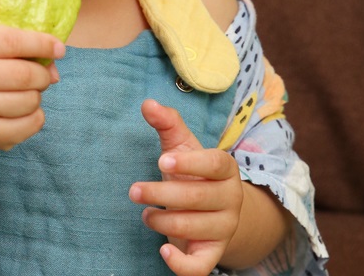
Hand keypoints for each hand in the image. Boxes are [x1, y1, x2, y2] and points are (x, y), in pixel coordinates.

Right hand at [0, 24, 64, 157]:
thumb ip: (22, 50)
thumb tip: (53, 70)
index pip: (10, 41)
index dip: (41, 44)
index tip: (59, 49)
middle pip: (24, 74)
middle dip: (42, 75)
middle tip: (42, 77)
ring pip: (30, 100)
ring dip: (37, 97)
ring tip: (23, 96)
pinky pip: (32, 123)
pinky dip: (36, 117)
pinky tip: (21, 114)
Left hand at [130, 99, 243, 275]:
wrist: (211, 210)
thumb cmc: (191, 172)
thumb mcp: (180, 146)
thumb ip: (167, 123)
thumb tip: (147, 103)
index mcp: (225, 169)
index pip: (215, 163)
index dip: (190, 163)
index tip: (161, 161)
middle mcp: (230, 199)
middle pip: (198, 197)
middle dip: (161, 194)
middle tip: (133, 190)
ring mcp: (223, 227)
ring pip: (194, 227)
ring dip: (162, 220)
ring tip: (145, 214)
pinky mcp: (212, 253)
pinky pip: (202, 266)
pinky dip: (182, 264)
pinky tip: (163, 251)